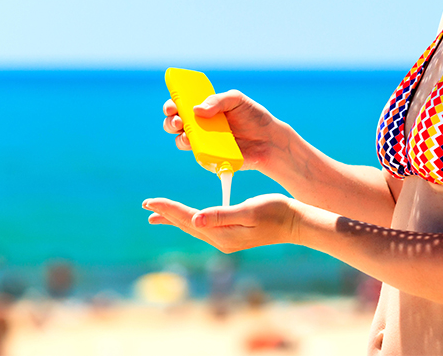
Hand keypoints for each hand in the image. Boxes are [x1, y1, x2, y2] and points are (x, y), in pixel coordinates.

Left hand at [142, 194, 299, 252]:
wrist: (296, 224)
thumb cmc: (277, 213)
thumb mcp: (250, 211)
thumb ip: (222, 215)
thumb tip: (195, 220)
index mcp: (222, 235)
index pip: (188, 219)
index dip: (168, 209)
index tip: (149, 201)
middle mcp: (221, 241)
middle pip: (187, 224)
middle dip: (166, 214)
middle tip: (146, 205)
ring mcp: (226, 240)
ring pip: (193, 226)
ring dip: (174, 219)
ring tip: (156, 215)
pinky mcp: (231, 235)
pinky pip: (203, 226)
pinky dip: (189, 219)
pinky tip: (187, 218)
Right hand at [162, 90, 282, 170]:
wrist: (269, 140)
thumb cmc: (253, 117)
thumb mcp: (237, 100)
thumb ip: (217, 101)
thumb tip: (196, 109)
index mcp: (203, 108)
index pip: (180, 105)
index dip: (172, 105)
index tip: (172, 105)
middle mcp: (200, 125)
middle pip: (174, 125)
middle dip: (171, 122)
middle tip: (179, 122)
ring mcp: (204, 143)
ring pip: (182, 142)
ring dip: (181, 138)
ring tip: (189, 135)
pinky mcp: (211, 157)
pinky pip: (199, 157)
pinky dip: (199, 153)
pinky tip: (207, 149)